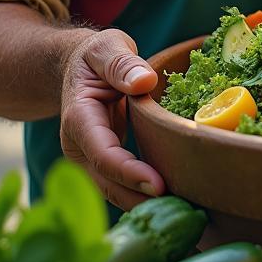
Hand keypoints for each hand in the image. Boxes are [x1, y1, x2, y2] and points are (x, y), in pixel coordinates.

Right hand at [60, 29, 165, 209]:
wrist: (76, 68)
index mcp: (79, 119)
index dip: (129, 172)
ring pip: (116, 192)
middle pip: (109, 184)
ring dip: (146, 205)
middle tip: (182, 211)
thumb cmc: (95, 56)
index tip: (158, 185)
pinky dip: (146, 196)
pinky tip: (177, 204)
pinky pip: (124, 186)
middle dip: (141, 201)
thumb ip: (122, 63)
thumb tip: (145, 82)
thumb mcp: (106, 47)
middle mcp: (81, 148)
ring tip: (185, 214)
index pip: (103, 154)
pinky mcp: (105, 165)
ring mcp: (91, 160)